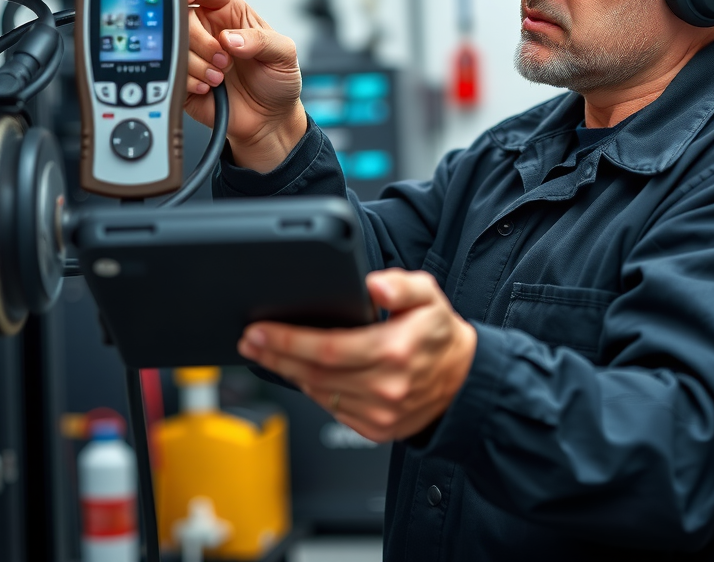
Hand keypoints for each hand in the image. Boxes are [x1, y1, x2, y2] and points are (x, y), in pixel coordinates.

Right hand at [185, 0, 305, 171]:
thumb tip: (229, 37)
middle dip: (201, 41)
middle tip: (224, 60)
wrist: (268, 121)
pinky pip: (172, 73)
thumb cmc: (277, 82)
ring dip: (198, 65)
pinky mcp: (183, 79)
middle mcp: (208, 30)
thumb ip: (261, 39)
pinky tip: (210, 88)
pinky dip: (191, 82)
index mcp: (230, 13)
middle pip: (182, 17)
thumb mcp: (284, 54)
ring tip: (221, 78)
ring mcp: (193, 54)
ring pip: (175, 47)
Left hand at [237, 269, 477, 442]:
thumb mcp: (428, 295)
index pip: (327, 348)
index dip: (288, 340)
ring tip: (266, 352)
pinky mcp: (376, 428)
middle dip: (275, 355)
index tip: (261, 330)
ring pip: (319, 393)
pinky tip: (298, 371)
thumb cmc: (439, 334)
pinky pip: (332, 408)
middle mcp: (385, 387)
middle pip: (314, 373)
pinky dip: (311, 390)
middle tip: (251, 340)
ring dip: (287, 373)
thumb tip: (374, 285)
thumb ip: (400, 284)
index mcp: (394, 351)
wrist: (463, 379)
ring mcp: (380, 413)